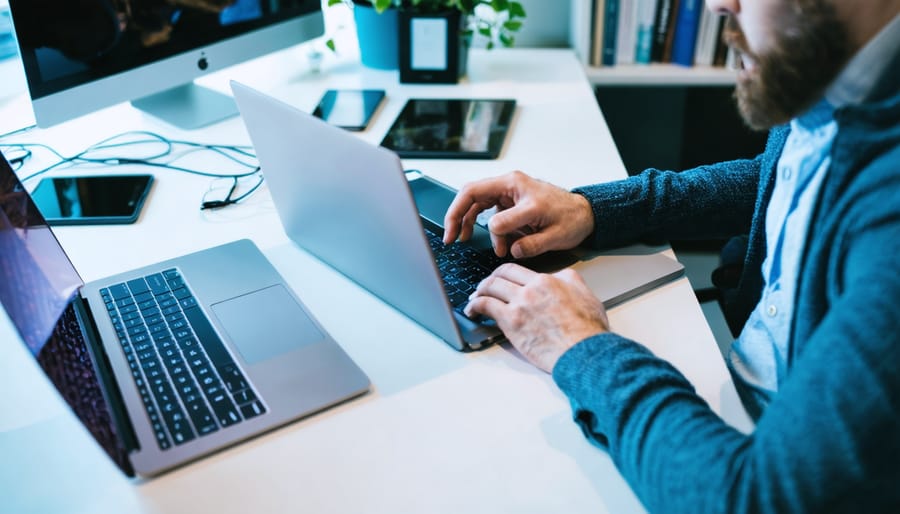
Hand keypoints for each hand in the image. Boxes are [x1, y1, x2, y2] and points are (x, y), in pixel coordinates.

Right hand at [443, 171, 594, 258]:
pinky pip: (489, 211)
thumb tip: (507, 244)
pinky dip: (484, 226)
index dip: (469, 219)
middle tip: (450, 238)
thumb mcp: (555, 233)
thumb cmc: (572, 219)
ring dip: (468, 222)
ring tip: (465, 240)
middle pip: (471, 195)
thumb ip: (530, 240)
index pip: (480, 197)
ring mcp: (509, 193)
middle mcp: (510, 185)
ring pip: (477, 203)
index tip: (469, 239)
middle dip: (457, 216)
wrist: (585, 214)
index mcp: (517, 186)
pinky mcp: (510, 202)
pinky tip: (486, 239)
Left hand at [466, 263, 609, 372]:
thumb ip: (568, 281)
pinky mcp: (511, 322)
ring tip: (474, 299)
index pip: (516, 269)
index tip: (500, 279)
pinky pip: (485, 306)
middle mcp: (531, 288)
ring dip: (478, 292)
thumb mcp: (584, 293)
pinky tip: (472, 310)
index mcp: (547, 281)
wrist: (584, 350)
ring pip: (490, 288)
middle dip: (489, 280)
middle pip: (500, 276)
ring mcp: (520, 304)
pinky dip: (474, 306)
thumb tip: (559, 277)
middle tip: (484, 287)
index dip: (503, 273)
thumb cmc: (587, 329)